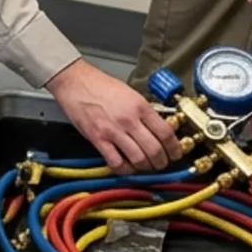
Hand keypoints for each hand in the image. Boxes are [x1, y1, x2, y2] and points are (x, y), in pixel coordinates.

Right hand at [46, 58, 183, 172]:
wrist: (75, 81)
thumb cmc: (101, 85)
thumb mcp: (130, 93)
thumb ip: (145, 112)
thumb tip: (158, 129)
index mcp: (140, 106)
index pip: (166, 133)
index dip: (175, 148)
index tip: (175, 154)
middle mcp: (129, 120)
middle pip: (155, 150)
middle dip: (162, 162)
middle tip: (162, 164)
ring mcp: (113, 131)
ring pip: (139, 159)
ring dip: (146, 168)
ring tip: (146, 167)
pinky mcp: (98, 139)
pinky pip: (116, 162)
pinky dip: (124, 169)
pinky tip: (126, 167)